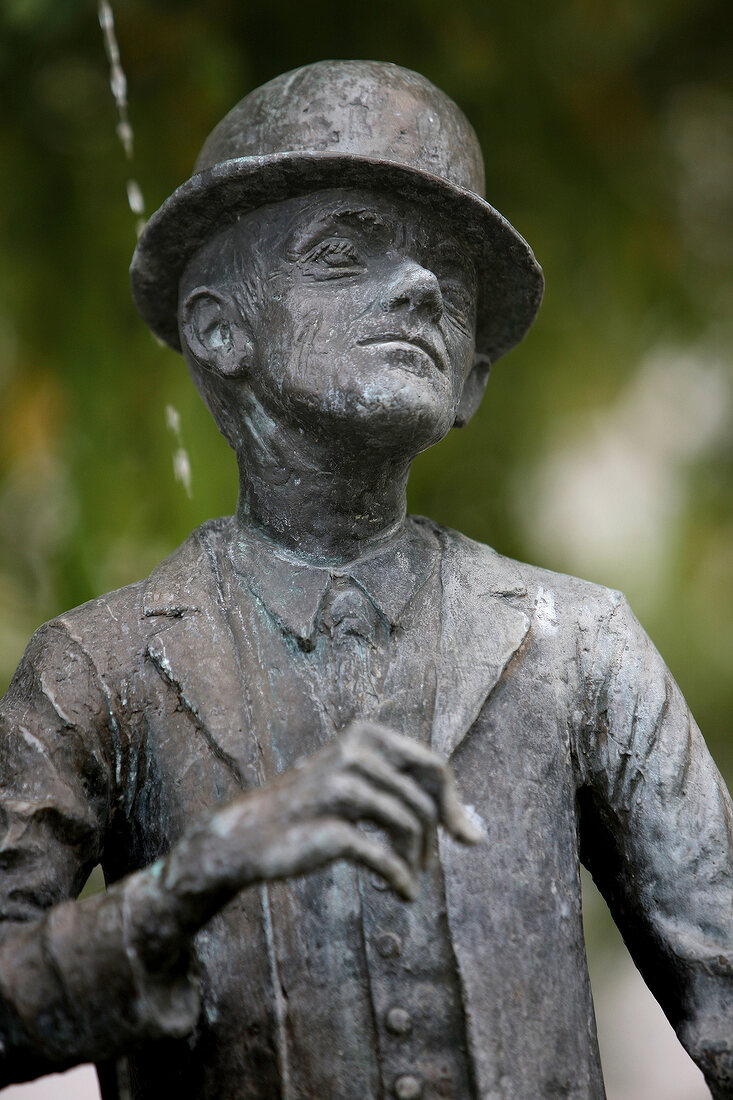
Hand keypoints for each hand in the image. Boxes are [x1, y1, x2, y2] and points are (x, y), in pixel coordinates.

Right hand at [154, 721, 482, 940]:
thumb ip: (411, 795)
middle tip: (425, 867)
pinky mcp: (330, 828)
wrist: (246, 837)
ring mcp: (339, 789)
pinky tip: (400, 894)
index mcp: (364, 735)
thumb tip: (478, 833)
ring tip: (407, 881)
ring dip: (416, 862)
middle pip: (423, 802)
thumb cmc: (311, 812)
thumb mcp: (360, 787)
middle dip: (433, 840)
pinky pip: (384, 857)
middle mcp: (354, 752)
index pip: (433, 768)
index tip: (465, 837)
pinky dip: (400, 880)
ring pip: (409, 827)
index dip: (453, 805)